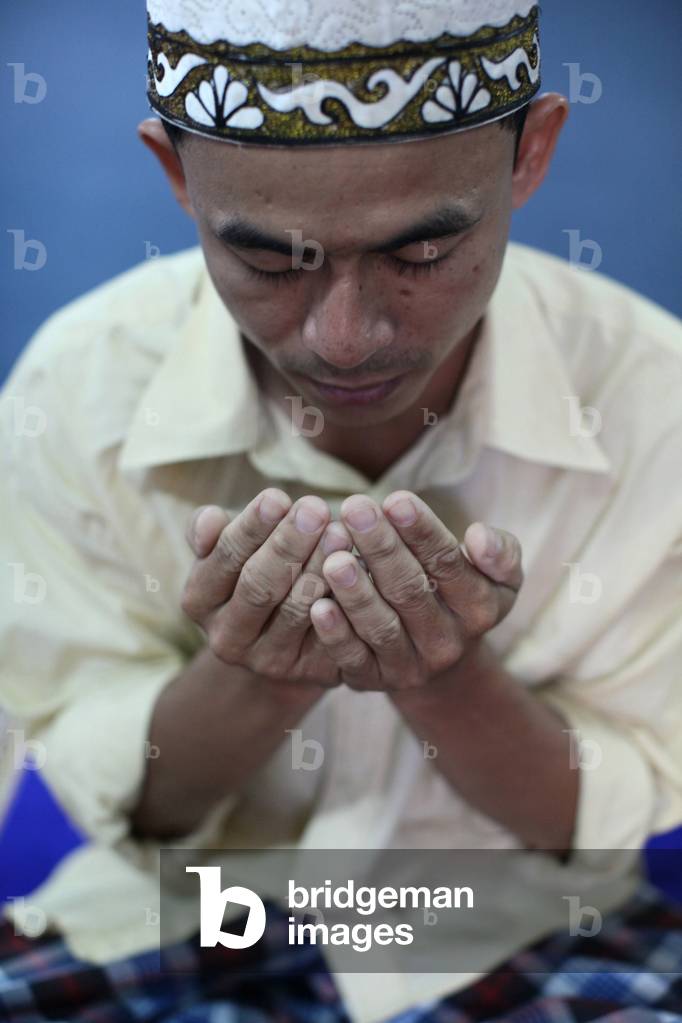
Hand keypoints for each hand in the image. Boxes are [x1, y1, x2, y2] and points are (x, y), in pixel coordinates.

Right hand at [181, 489, 351, 686]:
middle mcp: (226, 637)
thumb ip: (212, 532)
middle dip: (288, 544)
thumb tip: (209, 517)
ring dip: (319, 568)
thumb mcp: (228, 551)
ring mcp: (266, 660)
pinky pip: (329, 634)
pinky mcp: (307, 672)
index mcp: (199, 599)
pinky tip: (361, 570)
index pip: (225, 557)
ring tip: (341, 532)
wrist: (281, 635)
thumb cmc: (255, 569)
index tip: (277, 496)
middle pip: (258, 586)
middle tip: (316, 508)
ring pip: (296, 611)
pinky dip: (344, 601)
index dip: (252, 527)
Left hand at [308, 491, 522, 691]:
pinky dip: (335, 634)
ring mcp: (410, 667)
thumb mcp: (498, 576)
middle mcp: (447, 643)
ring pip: (380, 626)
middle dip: (381, 547)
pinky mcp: (373, 681)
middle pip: (410, 590)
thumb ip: (500, 552)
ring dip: (356, 591)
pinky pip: (353, 659)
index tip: (396, 499)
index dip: (422, 531)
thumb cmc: (461, 594)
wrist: (443, 662)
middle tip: (355, 508)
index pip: (448, 564)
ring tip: (333, 556)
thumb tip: (478, 536)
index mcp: (479, 610)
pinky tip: (317, 605)